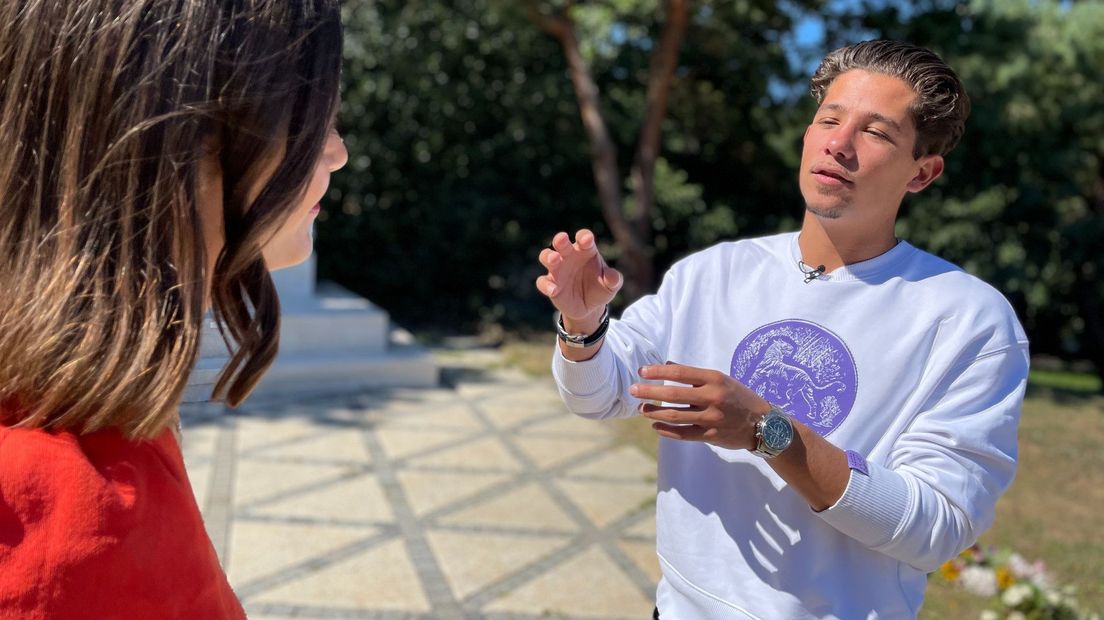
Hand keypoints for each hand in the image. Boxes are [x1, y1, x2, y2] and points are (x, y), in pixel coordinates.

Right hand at [535, 229, 622, 326]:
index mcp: (586, 251)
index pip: (584, 238)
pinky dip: (546, 284)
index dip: (584, 237)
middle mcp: (569, 256)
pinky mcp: (550, 284)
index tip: (587, 240)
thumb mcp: (611, 286)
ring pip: (546, 256)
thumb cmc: (600, 289)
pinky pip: (543, 281)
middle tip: (562, 239)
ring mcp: (558, 270)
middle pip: (561, 243)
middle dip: (560, 239)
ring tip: (554, 259)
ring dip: (548, 256)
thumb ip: (614, 279)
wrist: (590, 308)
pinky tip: (554, 290)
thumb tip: (613, 276)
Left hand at [630, 362, 770, 449]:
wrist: (764, 423)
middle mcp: (712, 397)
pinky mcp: (710, 436)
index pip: (680, 372)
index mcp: (715, 379)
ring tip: (642, 409)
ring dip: (654, 413)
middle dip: (649, 392)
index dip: (658, 372)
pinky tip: (655, 427)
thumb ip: (694, 375)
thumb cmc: (738, 397)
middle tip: (633, 390)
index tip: (642, 371)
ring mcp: (711, 418)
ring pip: (675, 416)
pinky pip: (682, 434)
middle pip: (673, 395)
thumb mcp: (721, 380)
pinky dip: (666, 431)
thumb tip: (667, 364)